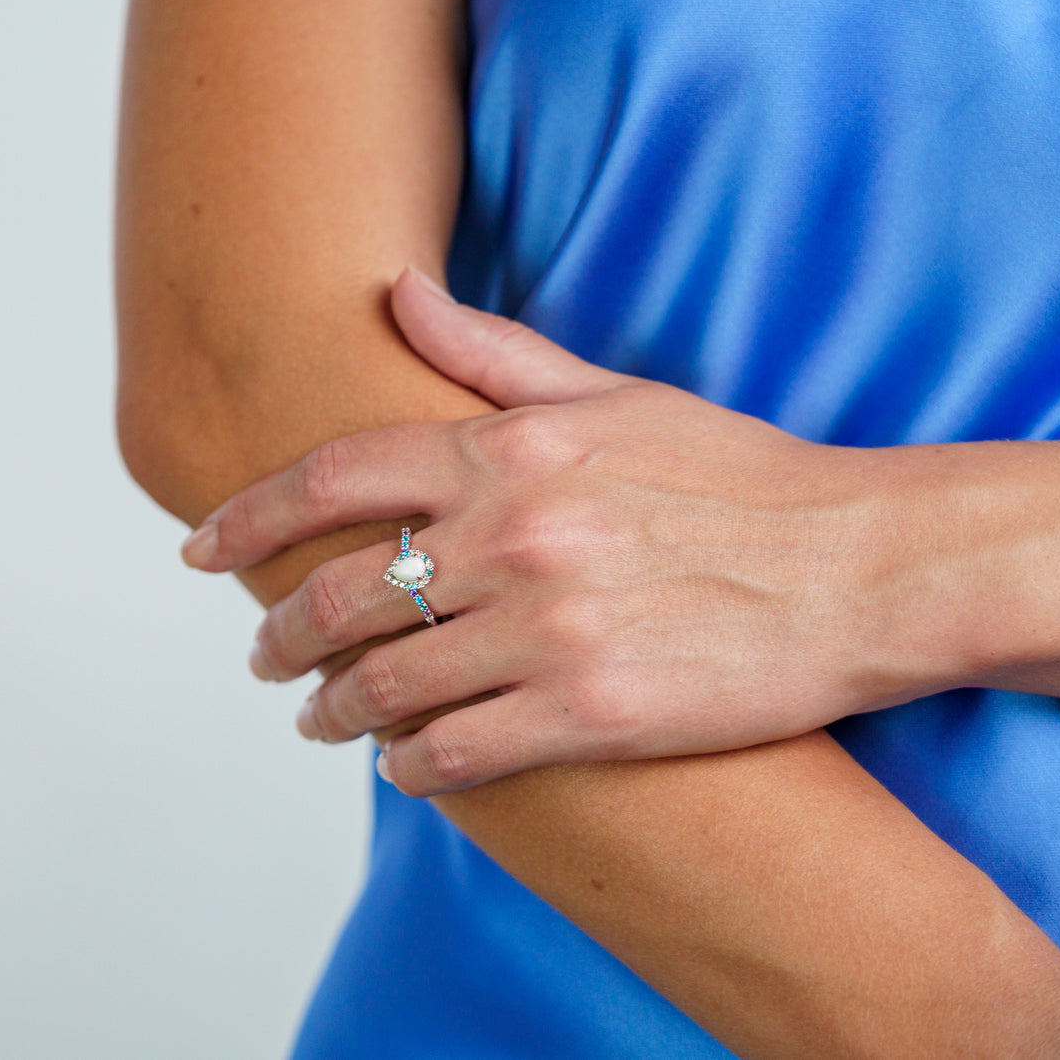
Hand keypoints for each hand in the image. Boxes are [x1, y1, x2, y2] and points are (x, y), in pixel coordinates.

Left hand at [179, 268, 955, 794]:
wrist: (858, 567)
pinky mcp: (589, 713)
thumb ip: (491, 354)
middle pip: (340, 594)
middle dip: (281, 634)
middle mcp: (512, 535)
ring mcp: (547, 629)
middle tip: (262, 657)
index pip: (332, 478)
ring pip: (385, 684)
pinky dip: (412, 764)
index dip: (247, 518)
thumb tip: (394, 293)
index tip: (201, 550)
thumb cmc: (736, 476)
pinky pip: (455, 751)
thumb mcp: (615, 392)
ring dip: (333, 711)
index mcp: (508, 450)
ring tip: (317, 721)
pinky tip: (403, 766)